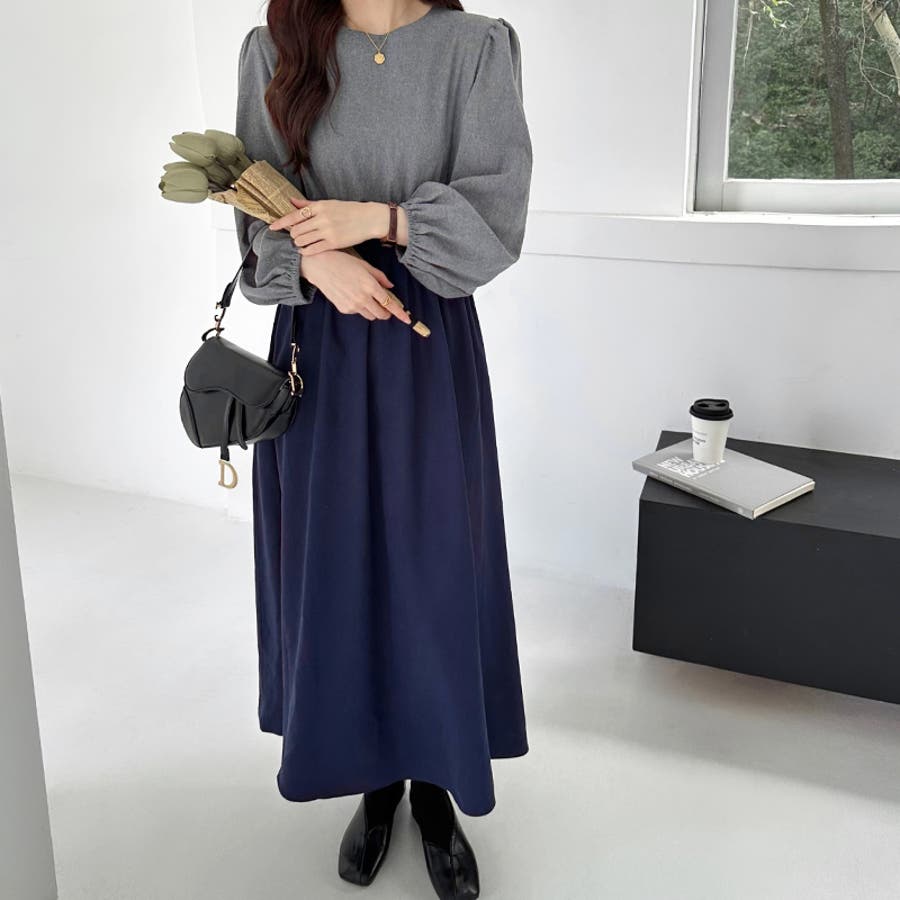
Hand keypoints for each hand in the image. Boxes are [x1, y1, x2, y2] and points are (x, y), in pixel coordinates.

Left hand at [270, 197, 387, 253]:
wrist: (369, 219)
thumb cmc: (348, 211)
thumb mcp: (328, 204)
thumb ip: (308, 205)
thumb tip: (291, 201)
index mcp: (319, 206)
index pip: (295, 215)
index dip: (281, 222)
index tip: (272, 227)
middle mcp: (321, 218)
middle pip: (296, 230)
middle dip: (293, 235)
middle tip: (295, 237)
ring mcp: (327, 231)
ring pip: (302, 240)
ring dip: (298, 243)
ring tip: (302, 243)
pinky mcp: (334, 243)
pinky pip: (313, 249)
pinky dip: (306, 251)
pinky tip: (306, 250)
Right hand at [299, 250, 411, 323]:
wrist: (319, 266)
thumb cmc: (342, 261)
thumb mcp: (364, 265)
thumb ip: (380, 277)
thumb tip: (390, 287)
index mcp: (370, 286)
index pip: (390, 304)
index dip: (399, 313)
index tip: (407, 320)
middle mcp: (362, 298)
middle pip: (381, 314)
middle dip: (386, 313)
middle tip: (385, 306)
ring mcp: (352, 305)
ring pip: (370, 316)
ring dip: (374, 311)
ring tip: (368, 299)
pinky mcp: (344, 309)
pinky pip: (358, 312)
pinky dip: (360, 307)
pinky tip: (353, 296)